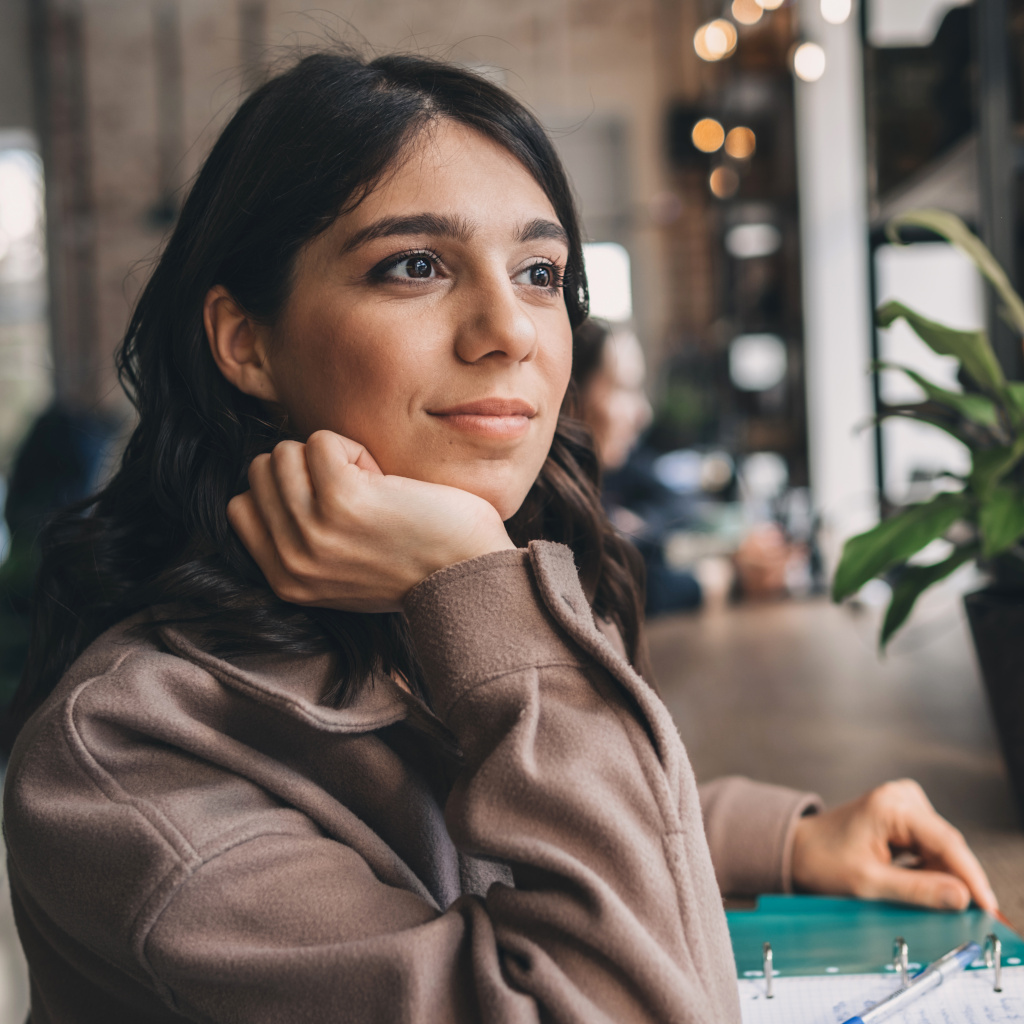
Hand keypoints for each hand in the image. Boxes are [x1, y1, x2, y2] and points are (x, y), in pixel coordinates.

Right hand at [227, 430, 515, 612]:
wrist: (469, 576)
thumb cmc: (417, 562)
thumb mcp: (341, 570)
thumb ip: (303, 542)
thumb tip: (274, 485)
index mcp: (286, 579)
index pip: (241, 507)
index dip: (287, 490)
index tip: (332, 507)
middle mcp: (292, 561)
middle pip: (262, 471)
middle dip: (308, 469)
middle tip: (359, 496)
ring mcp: (313, 531)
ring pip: (286, 452)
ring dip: (332, 457)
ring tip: (373, 489)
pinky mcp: (342, 500)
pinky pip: (322, 441)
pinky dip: (355, 449)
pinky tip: (385, 480)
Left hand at [791, 779, 998, 911]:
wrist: (798, 849)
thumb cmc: (822, 861)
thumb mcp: (870, 883)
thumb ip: (917, 890)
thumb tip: (961, 897)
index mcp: (891, 806)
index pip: (946, 841)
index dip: (970, 876)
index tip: (985, 904)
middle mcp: (900, 797)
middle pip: (945, 844)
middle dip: (953, 878)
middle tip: (954, 911)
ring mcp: (902, 803)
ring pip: (939, 847)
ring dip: (936, 874)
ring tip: (906, 890)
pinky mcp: (902, 815)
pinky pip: (928, 845)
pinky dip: (926, 867)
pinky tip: (905, 879)